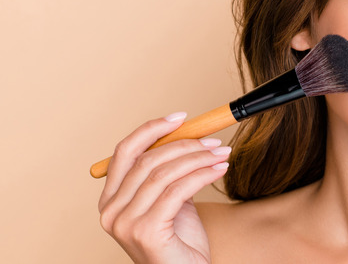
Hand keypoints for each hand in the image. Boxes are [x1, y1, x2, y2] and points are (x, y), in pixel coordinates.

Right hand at [98, 112, 229, 262]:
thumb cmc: (180, 243)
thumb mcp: (170, 202)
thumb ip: (168, 175)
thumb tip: (187, 138)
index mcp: (110, 200)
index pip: (125, 152)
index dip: (152, 130)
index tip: (181, 118)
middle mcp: (110, 211)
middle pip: (147, 160)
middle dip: (185, 144)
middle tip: (215, 141)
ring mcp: (124, 223)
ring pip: (163, 174)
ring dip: (199, 158)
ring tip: (222, 154)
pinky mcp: (145, 231)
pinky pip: (177, 191)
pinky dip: (202, 175)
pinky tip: (220, 170)